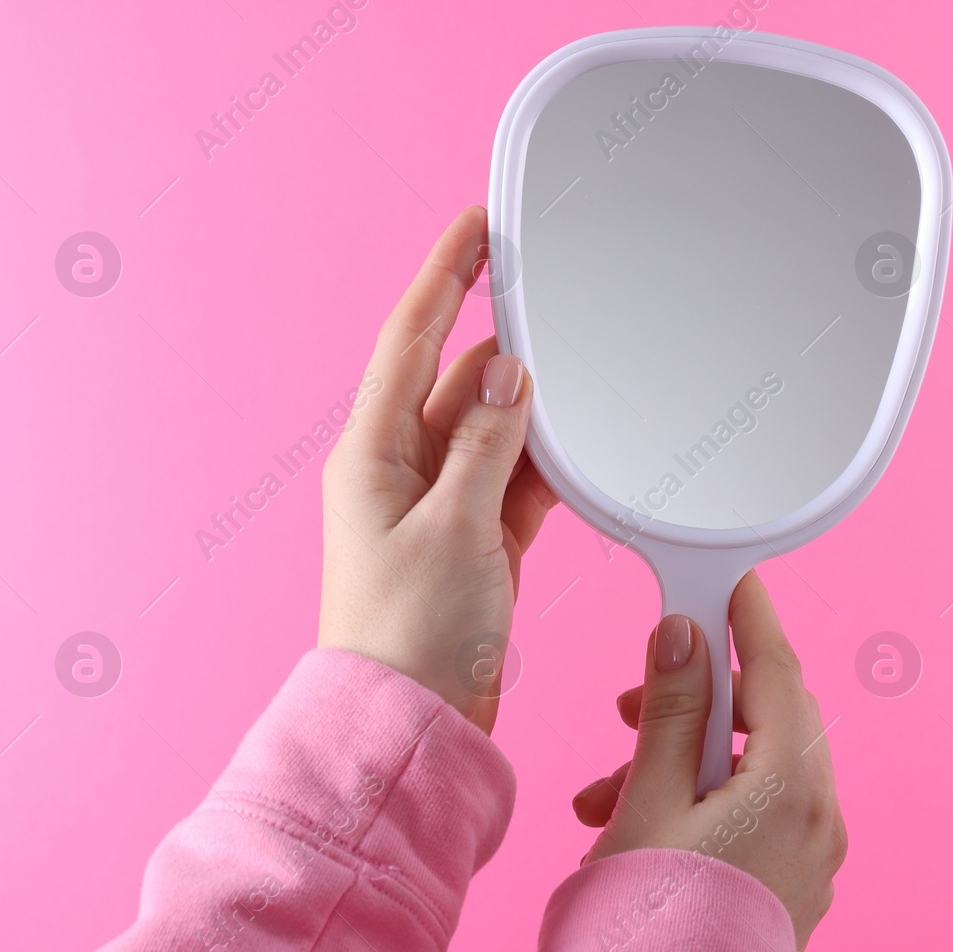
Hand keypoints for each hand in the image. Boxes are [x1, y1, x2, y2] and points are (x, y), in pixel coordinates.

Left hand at [317, 206, 557, 733]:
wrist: (412, 725)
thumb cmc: (410, 635)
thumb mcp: (456, 527)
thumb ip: (486, 444)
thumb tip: (505, 373)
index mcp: (373, 453)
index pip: (410, 338)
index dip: (443, 276)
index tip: (476, 226)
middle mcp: (400, 470)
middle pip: (457, 380)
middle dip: (505, 348)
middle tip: (556, 303)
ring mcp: (438, 505)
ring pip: (492, 430)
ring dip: (530, 411)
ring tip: (580, 377)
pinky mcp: (472, 540)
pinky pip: (513, 479)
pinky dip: (543, 464)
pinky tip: (579, 450)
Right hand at [570, 572, 846, 951]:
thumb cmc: (652, 922)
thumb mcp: (651, 800)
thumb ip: (673, 710)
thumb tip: (686, 636)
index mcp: (792, 787)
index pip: (777, 671)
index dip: (749, 618)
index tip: (731, 582)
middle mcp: (818, 819)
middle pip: (770, 718)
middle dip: (699, 700)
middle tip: (636, 701)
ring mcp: (812, 857)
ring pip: (757, 767)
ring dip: (687, 759)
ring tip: (608, 790)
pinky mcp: (793, 885)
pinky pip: (759, 812)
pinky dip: (706, 798)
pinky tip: (640, 822)